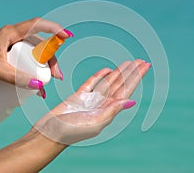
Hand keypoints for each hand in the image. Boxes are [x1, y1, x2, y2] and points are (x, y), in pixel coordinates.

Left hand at [0, 17, 72, 91]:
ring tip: (47, 85)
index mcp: (11, 33)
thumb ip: (16, 78)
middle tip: (56, 76)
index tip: (67, 36)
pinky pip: (27, 61)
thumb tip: (39, 86)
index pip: (37, 25)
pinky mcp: (11, 55)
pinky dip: (34, 72)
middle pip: (40, 45)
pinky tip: (36, 86)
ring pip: (35, 54)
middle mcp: (14, 37)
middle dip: (51, 60)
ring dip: (44, 68)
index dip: (54, 29)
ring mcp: (13, 46)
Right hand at [32, 60, 150, 144]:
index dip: (136, 77)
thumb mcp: (94, 122)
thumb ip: (111, 111)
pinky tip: (108, 70)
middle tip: (141, 61)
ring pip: (109, 82)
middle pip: (120, 84)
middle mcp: (102, 104)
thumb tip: (131, 102)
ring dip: (119, 72)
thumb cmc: (70, 131)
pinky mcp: (79, 95)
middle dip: (131, 72)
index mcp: (108, 110)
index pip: (126, 90)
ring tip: (129, 63)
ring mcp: (91, 99)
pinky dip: (100, 75)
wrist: (49, 133)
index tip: (145, 66)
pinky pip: (93, 83)